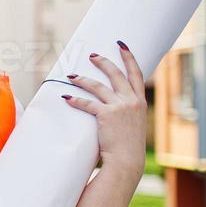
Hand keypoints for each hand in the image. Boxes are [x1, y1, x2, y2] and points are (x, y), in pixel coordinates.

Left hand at [62, 42, 147, 177]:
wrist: (127, 160)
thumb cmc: (128, 145)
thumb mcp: (133, 124)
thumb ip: (127, 111)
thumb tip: (115, 105)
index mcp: (140, 101)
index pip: (136, 73)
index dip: (129, 58)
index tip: (122, 46)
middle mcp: (131, 101)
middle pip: (116, 74)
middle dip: (103, 61)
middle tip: (91, 55)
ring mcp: (119, 107)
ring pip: (98, 86)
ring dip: (82, 79)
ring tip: (71, 75)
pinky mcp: (106, 115)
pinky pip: (87, 103)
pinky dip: (75, 99)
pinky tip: (65, 97)